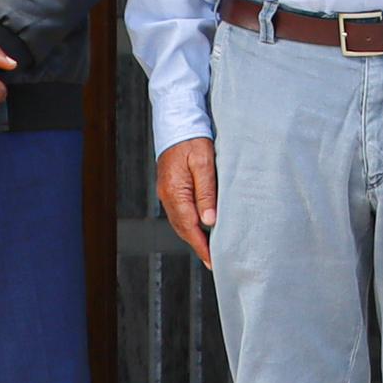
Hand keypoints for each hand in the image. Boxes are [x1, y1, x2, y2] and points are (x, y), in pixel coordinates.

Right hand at [154, 137, 218, 264]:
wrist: (177, 120)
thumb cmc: (193, 139)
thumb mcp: (203, 163)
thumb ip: (206, 192)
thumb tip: (209, 220)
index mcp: (174, 191)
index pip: (189, 227)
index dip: (202, 246)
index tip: (213, 261)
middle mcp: (167, 195)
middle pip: (183, 228)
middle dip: (198, 246)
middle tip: (215, 261)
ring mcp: (167, 192)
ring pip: (181, 221)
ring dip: (194, 236)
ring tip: (210, 249)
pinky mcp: (171, 187)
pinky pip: (181, 212)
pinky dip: (191, 223)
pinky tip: (202, 226)